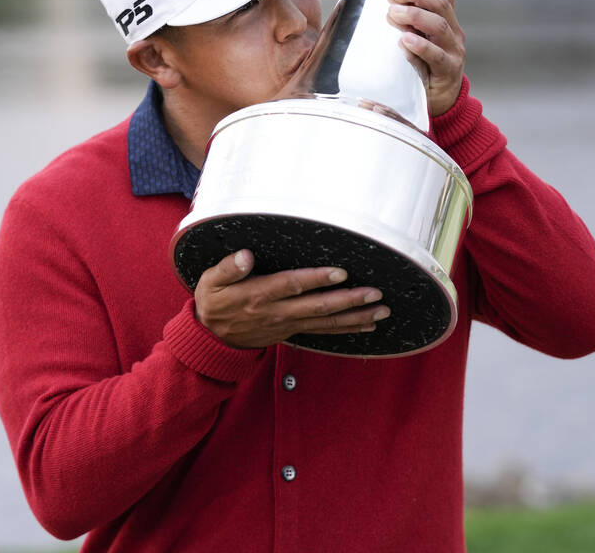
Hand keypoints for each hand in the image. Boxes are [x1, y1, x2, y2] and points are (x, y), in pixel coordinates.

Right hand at [194, 250, 390, 348]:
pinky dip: (347, 328)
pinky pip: (325, 331)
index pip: (292, 285)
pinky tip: (368, 325)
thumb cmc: (214, 302)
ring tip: (382, 310)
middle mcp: (278, 312)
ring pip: (327, 322)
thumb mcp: (211, 282)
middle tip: (375, 293)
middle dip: (349, 300)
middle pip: (318, 307)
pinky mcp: (294, 330)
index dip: (316, 279)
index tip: (340, 272)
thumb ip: (228, 268)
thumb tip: (245, 256)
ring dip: (356, 316)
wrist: (212, 339)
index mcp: (259, 295)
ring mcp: (288, 324)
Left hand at [387, 0, 465, 115]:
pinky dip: (421, 46)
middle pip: (442, 4)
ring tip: (393, 13)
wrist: (442, 102)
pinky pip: (436, 56)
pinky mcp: (447, 71)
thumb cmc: (424, 68)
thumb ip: (405, 25)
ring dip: (415, 15)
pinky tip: (405, 40)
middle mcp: (454, 34)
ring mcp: (453, 52)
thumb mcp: (419, 41)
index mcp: (448, 22)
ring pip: (440, 26)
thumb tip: (373, 5)